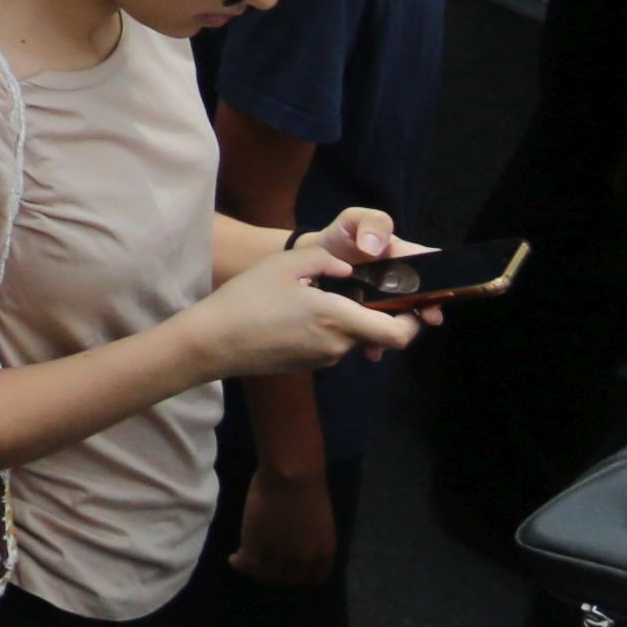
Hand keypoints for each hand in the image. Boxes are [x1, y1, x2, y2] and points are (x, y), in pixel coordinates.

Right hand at [194, 221, 419, 376]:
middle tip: (357, 288)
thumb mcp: (283, 266)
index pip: (398, 334)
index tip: (409, 303)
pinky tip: (296, 312)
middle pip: (376, 334)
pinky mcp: (307, 364)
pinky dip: (326, 328)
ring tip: (314, 295)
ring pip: (351, 337)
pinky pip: (330, 343)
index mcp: (339, 319)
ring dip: (345, 318)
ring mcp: (323, 358)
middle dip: (374, 312)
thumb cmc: (247, 300)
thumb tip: (348, 270)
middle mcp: (338, 344)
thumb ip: (324, 261)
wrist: (213, 342)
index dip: (413, 321)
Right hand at [234, 463, 339, 586]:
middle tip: (263, 566)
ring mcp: (280, 556)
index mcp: (323, 552)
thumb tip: (295, 541)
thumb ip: (308, 538)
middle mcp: (304, 560)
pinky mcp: (257, 548)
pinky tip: (233, 559)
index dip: (299, 576)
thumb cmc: (307, 487)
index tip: (288, 568)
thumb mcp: (317, 522)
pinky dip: (239, 563)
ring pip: (266, 575)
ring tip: (245, 562)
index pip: (314, 578)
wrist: (291, 474)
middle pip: (288, 580)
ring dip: (255, 571)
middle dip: (276, 575)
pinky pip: (247, 564)